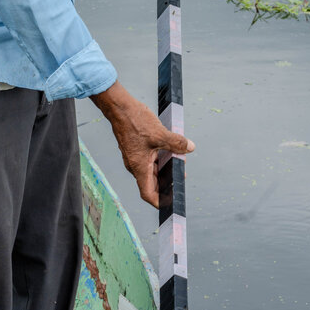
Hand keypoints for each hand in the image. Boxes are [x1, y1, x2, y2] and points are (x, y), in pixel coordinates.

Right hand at [91, 81, 194, 207]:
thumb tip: (190, 148)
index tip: (172, 202)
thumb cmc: (134, 121)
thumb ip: (176, 143)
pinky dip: (159, 160)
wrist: (119, 107)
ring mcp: (134, 157)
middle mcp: (135, 165)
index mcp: (139, 167)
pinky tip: (169, 151)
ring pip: (150, 171)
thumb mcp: (160, 133)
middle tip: (180, 180)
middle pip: (151, 183)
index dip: (160, 201)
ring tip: (178, 164)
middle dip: (166, 184)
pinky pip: (148, 160)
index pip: (148, 194)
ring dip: (164, 170)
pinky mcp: (135, 149)